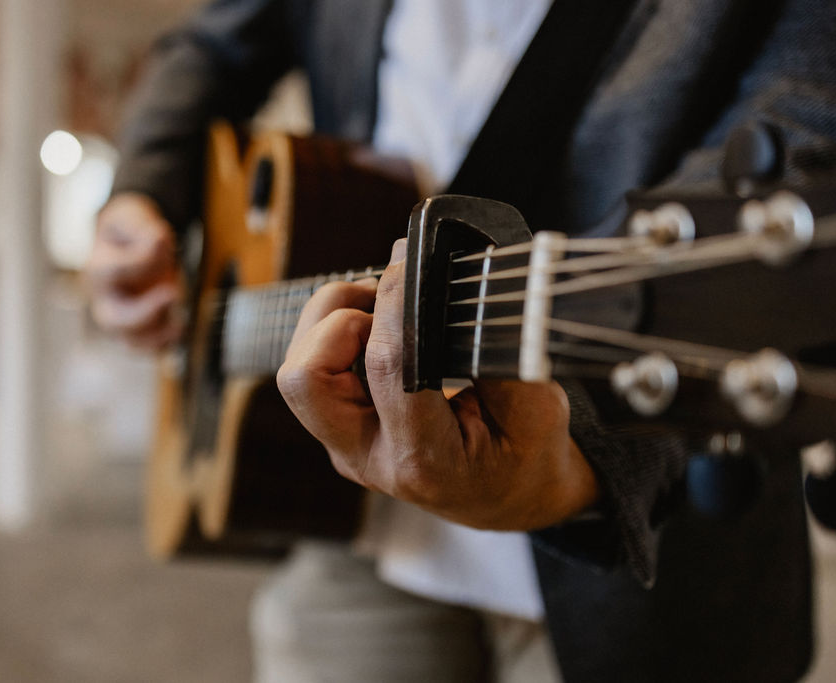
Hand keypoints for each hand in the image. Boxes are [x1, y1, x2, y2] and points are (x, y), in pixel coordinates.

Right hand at [86, 192, 185, 348]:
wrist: (130, 244)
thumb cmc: (129, 232)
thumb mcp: (130, 217)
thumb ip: (141, 227)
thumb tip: (158, 240)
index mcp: (97, 269)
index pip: (112, 271)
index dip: (140, 259)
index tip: (161, 241)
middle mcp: (105, 299)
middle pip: (112, 320)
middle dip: (144, 313)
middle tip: (172, 294)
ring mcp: (121, 318)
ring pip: (132, 340)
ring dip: (160, 332)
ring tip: (181, 317)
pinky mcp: (140, 329)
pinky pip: (150, 348)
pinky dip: (167, 342)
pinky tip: (180, 326)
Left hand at [277, 239, 599, 530]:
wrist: (508, 498)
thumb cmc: (527, 454)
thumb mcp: (538, 407)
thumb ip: (494, 352)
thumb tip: (446, 283)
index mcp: (426, 461)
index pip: (390, 369)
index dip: (394, 305)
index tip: (408, 261)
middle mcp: (371, 459)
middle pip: (306, 379)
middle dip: (337, 319)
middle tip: (384, 295)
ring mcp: (348, 449)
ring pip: (297, 374)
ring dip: (328, 324)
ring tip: (379, 305)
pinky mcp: (339, 434)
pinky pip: (312, 377)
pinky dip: (333, 338)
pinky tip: (376, 327)